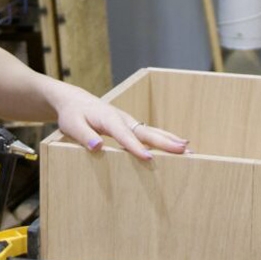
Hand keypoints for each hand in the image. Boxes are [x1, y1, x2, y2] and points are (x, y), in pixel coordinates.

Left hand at [54, 92, 188, 160]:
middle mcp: (123, 119)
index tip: (149, 158)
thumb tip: (97, 147)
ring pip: (152, 132)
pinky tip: (177, 145)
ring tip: (188, 149)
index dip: (136, 148)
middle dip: (165, 142)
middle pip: (146, 132)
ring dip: (170, 140)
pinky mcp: (131, 125)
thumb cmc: (73, 115)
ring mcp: (129, 121)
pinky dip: (164, 138)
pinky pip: (149, 133)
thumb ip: (84, 136)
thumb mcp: (72, 125)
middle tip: (184, 151)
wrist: (75, 101)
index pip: (124, 136)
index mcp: (109, 119)